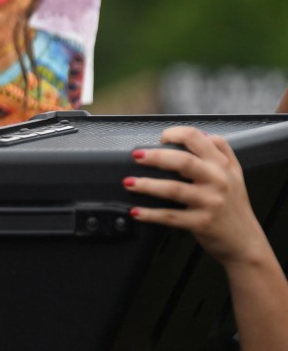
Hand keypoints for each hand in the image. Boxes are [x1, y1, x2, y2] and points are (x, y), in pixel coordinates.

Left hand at [126, 126, 265, 266]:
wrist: (245, 242)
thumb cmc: (234, 205)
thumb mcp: (235, 173)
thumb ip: (221, 150)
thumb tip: (199, 132)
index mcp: (222, 164)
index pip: (197, 138)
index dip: (175, 133)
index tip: (161, 138)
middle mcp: (217, 181)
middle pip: (183, 161)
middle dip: (155, 156)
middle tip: (137, 156)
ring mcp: (210, 202)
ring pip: (173, 189)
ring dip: (147, 185)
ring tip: (129, 182)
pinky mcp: (201, 223)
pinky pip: (170, 217)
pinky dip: (150, 214)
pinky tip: (136, 211)